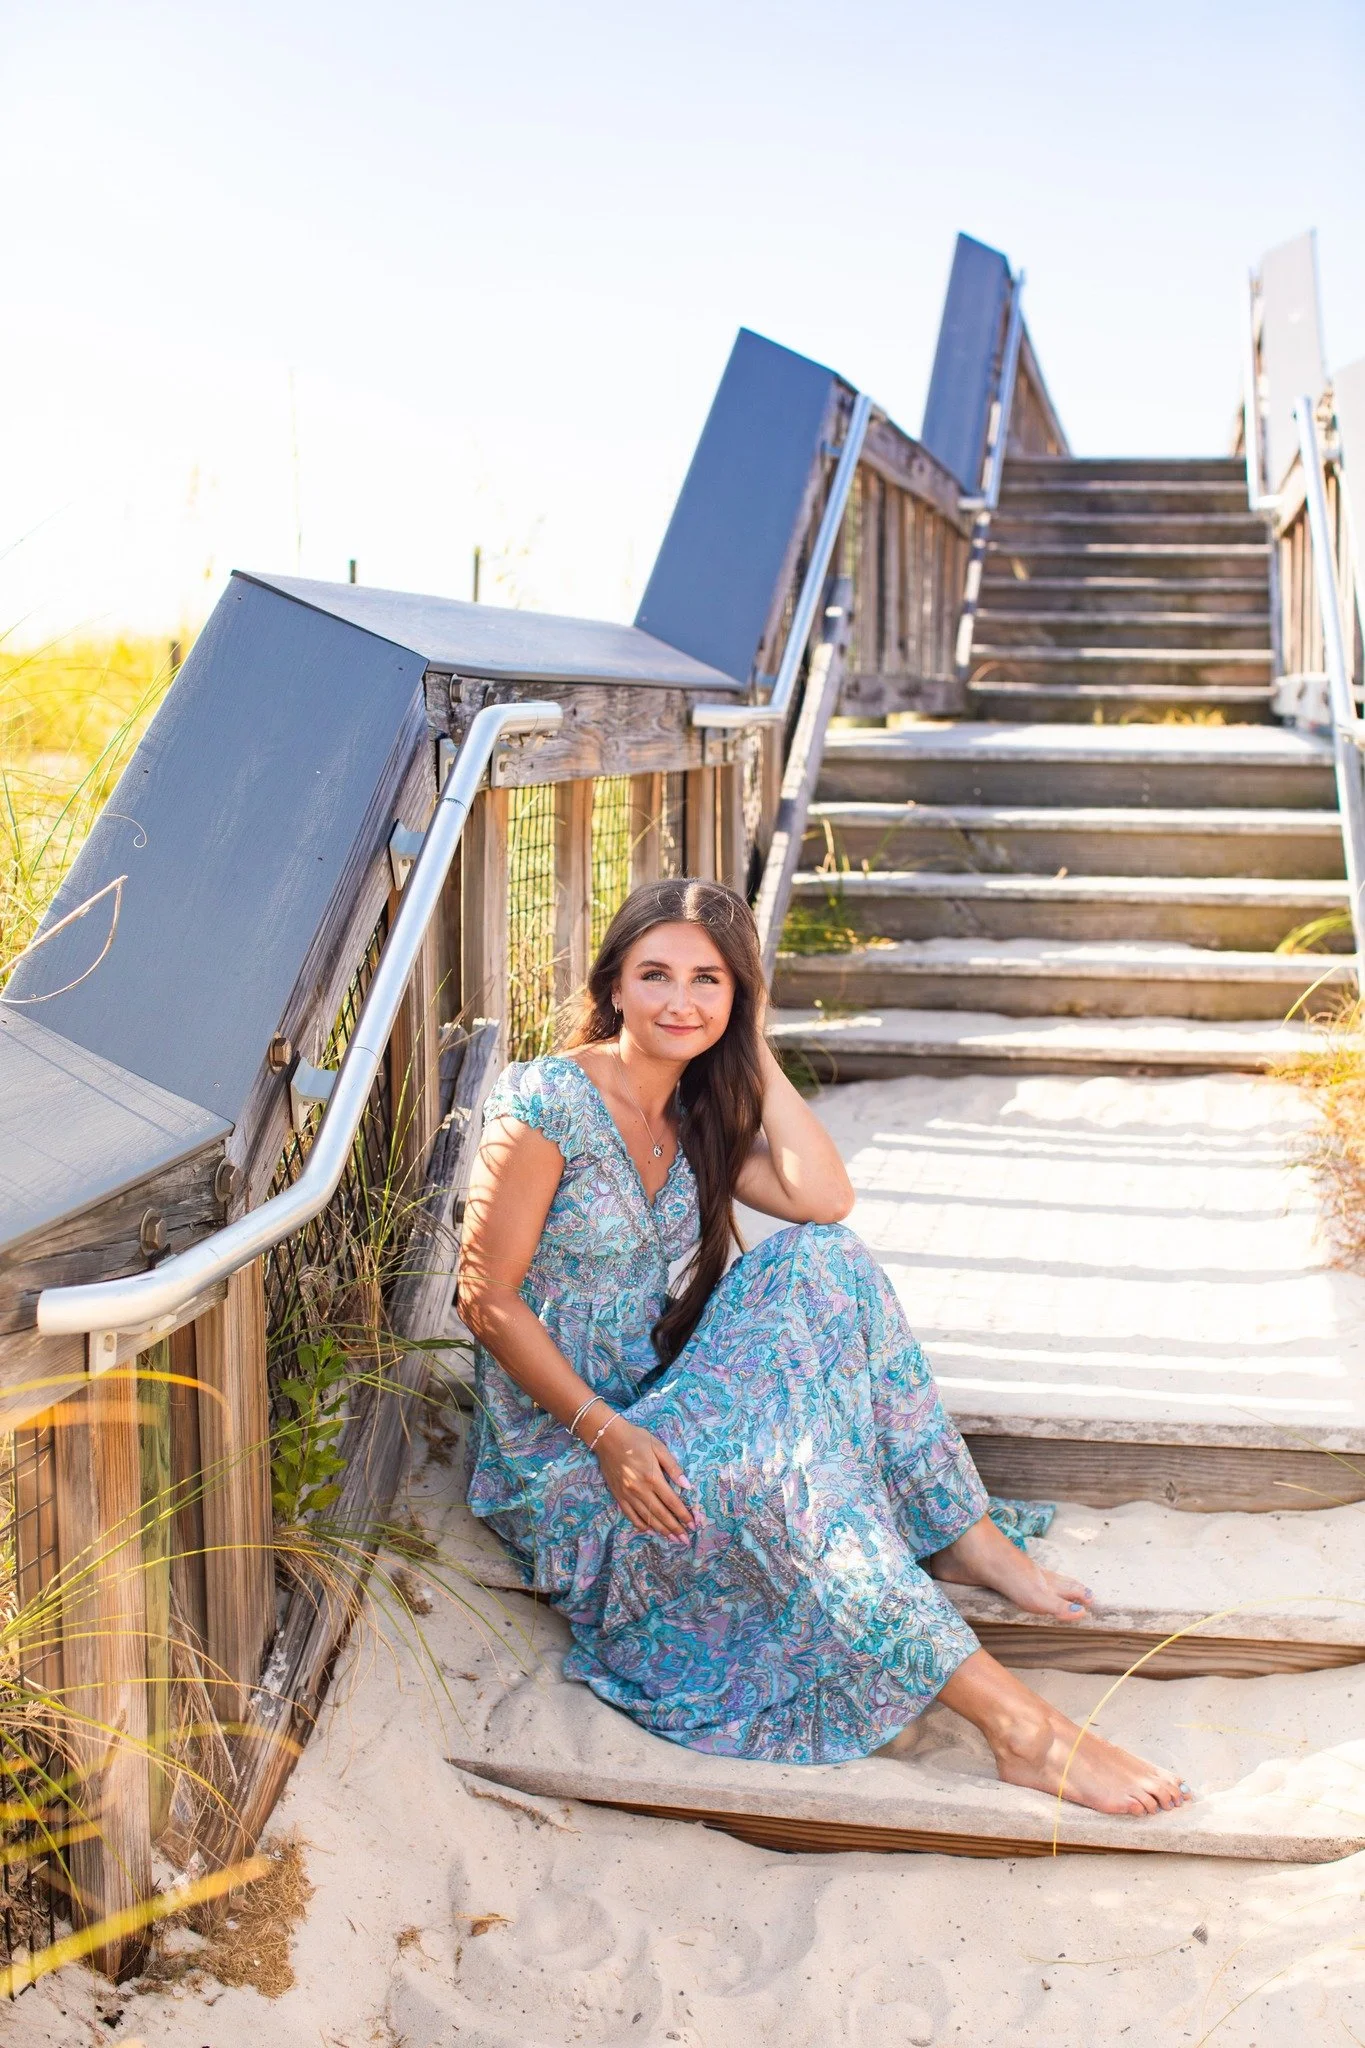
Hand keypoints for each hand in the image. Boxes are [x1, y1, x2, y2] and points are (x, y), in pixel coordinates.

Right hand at [592, 1418, 694, 1538]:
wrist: (607, 1437)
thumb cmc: (636, 1439)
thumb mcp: (658, 1447)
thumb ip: (673, 1467)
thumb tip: (687, 1486)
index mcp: (652, 1477)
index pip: (672, 1501)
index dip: (683, 1514)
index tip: (692, 1524)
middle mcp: (640, 1489)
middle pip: (660, 1514)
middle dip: (674, 1528)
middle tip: (685, 1539)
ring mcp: (627, 1495)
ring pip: (646, 1518)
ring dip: (661, 1530)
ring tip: (672, 1539)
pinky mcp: (618, 1496)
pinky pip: (630, 1515)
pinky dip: (640, 1525)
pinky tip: (649, 1530)